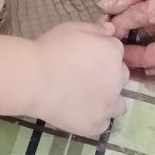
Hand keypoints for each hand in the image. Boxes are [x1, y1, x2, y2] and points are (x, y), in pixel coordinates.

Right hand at [30, 21, 128, 136]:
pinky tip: (80, 112)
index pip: (117, 52)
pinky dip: (94, 118)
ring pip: (118, 104)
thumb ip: (96, 29)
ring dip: (108, 100)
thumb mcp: (74, 28)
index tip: (88, 57)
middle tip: (86, 76)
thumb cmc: (52, 49)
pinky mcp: (96, 125)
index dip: (103, 54)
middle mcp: (117, 80)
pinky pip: (103, 123)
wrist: (34, 79)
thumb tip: (112, 30)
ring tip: (86, 97)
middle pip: (121, 77)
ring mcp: (108, 106)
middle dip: (109, 76)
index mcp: (113, 54)